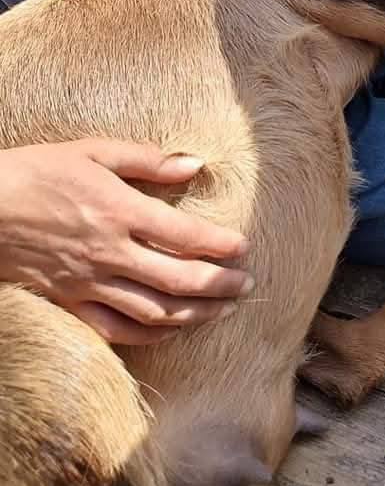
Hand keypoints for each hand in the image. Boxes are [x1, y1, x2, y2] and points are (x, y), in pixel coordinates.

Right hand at [0, 139, 251, 345]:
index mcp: (119, 211)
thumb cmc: (37, 171)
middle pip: (178, 281)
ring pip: (154, 311)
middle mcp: (110, 253)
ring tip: (224, 310)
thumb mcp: (93, 151)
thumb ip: (147, 160)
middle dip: (220, 286)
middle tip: (246, 285)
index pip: (185, 237)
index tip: (244, 247)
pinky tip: (174, 329)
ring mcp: (89, 284)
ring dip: (196, 314)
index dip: (221, 245)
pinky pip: (118, 329)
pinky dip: (152, 333)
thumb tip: (194, 164)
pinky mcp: (70, 303)